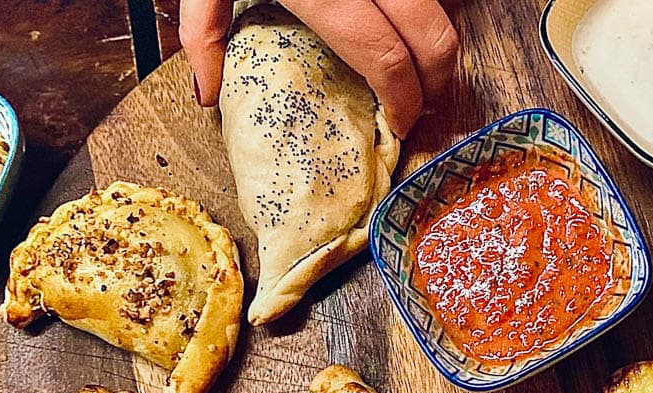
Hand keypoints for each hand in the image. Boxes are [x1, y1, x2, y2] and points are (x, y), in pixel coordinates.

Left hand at [180, 0, 458, 136]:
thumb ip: (205, 32)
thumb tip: (207, 92)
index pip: (386, 59)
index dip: (404, 100)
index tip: (400, 121)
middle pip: (434, 36)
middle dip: (438, 80)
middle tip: (424, 101)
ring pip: (447, 3)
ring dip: (441, 37)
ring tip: (423, 60)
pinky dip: (440, 1)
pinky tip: (417, 15)